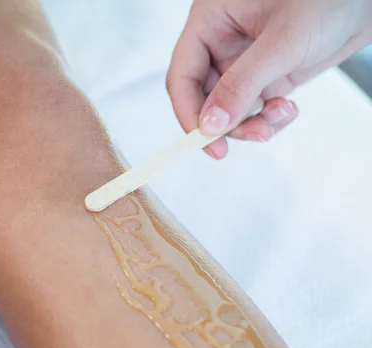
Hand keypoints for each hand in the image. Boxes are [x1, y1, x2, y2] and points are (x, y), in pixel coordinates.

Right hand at [167, 0, 371, 157]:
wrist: (365, 0)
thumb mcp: (281, 43)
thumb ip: (242, 85)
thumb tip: (210, 126)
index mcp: (211, 20)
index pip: (183, 76)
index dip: (190, 113)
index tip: (208, 143)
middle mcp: (222, 42)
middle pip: (205, 100)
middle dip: (230, 124)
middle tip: (257, 134)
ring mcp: (244, 62)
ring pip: (231, 111)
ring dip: (254, 124)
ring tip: (281, 114)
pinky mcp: (266, 77)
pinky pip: (255, 111)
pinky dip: (270, 119)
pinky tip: (289, 108)